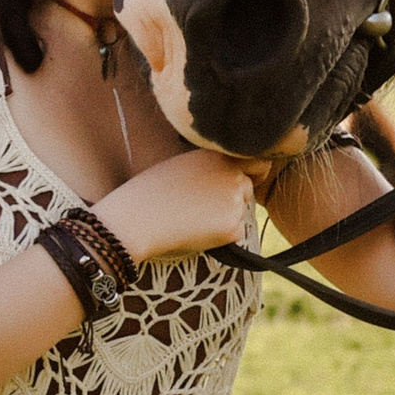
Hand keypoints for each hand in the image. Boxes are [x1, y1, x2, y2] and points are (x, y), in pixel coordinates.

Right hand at [92, 148, 254, 263]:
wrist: (137, 218)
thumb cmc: (150, 191)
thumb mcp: (183, 164)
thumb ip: (211, 166)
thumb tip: (230, 177)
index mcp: (219, 156)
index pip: (257, 162)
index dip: (254, 173)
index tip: (249, 181)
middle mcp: (233, 175)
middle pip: (247, 190)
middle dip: (234, 199)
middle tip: (201, 209)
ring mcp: (235, 201)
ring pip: (240, 213)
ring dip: (225, 218)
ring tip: (192, 219)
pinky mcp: (232, 227)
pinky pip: (235, 235)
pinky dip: (222, 238)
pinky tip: (196, 232)